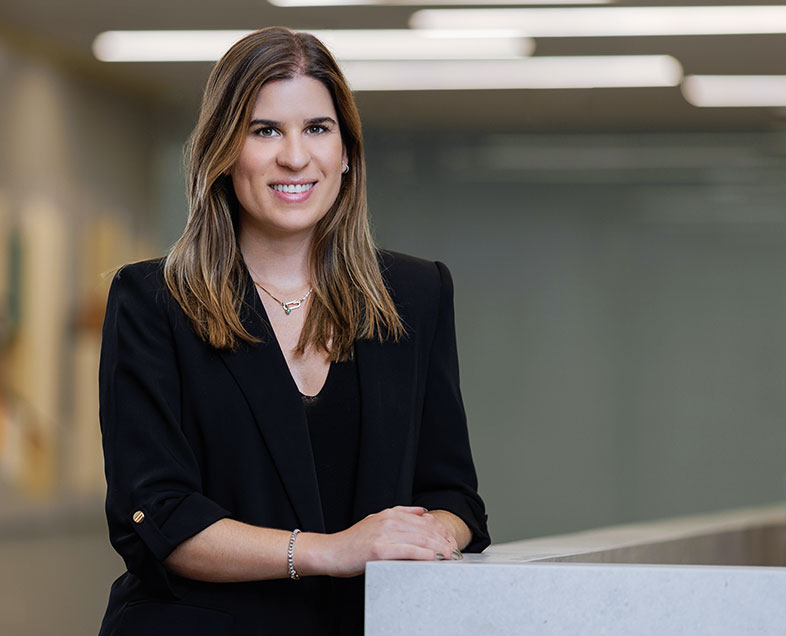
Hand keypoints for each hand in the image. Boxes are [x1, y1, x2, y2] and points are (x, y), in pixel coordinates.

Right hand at [299, 506, 458, 577]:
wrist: (331, 552)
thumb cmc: (353, 542)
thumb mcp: (377, 520)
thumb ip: (400, 514)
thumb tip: (423, 511)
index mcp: (390, 514)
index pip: (424, 521)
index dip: (441, 531)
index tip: (451, 541)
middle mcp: (389, 521)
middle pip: (426, 530)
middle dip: (444, 541)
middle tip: (455, 551)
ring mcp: (384, 534)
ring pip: (420, 540)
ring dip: (439, 549)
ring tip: (449, 557)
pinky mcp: (379, 549)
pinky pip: (408, 551)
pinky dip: (424, 555)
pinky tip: (434, 559)